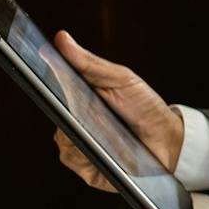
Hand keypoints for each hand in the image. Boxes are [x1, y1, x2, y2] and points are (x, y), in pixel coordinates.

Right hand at [49, 30, 186, 190]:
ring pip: (63, 139)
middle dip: (67, 108)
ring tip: (106, 127)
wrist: (169, 139)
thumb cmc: (144, 106)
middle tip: (86, 104)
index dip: (43, 81)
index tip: (39, 69)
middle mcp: (76, 124)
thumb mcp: (120, 78)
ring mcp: (80, 146)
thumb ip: (90, 63)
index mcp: (80, 99)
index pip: (52, 90)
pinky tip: (105, 146)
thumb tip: (62, 39)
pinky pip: (75, 159)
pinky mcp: (88, 168)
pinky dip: (88, 151)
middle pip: (56, 115)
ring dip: (84, 130)